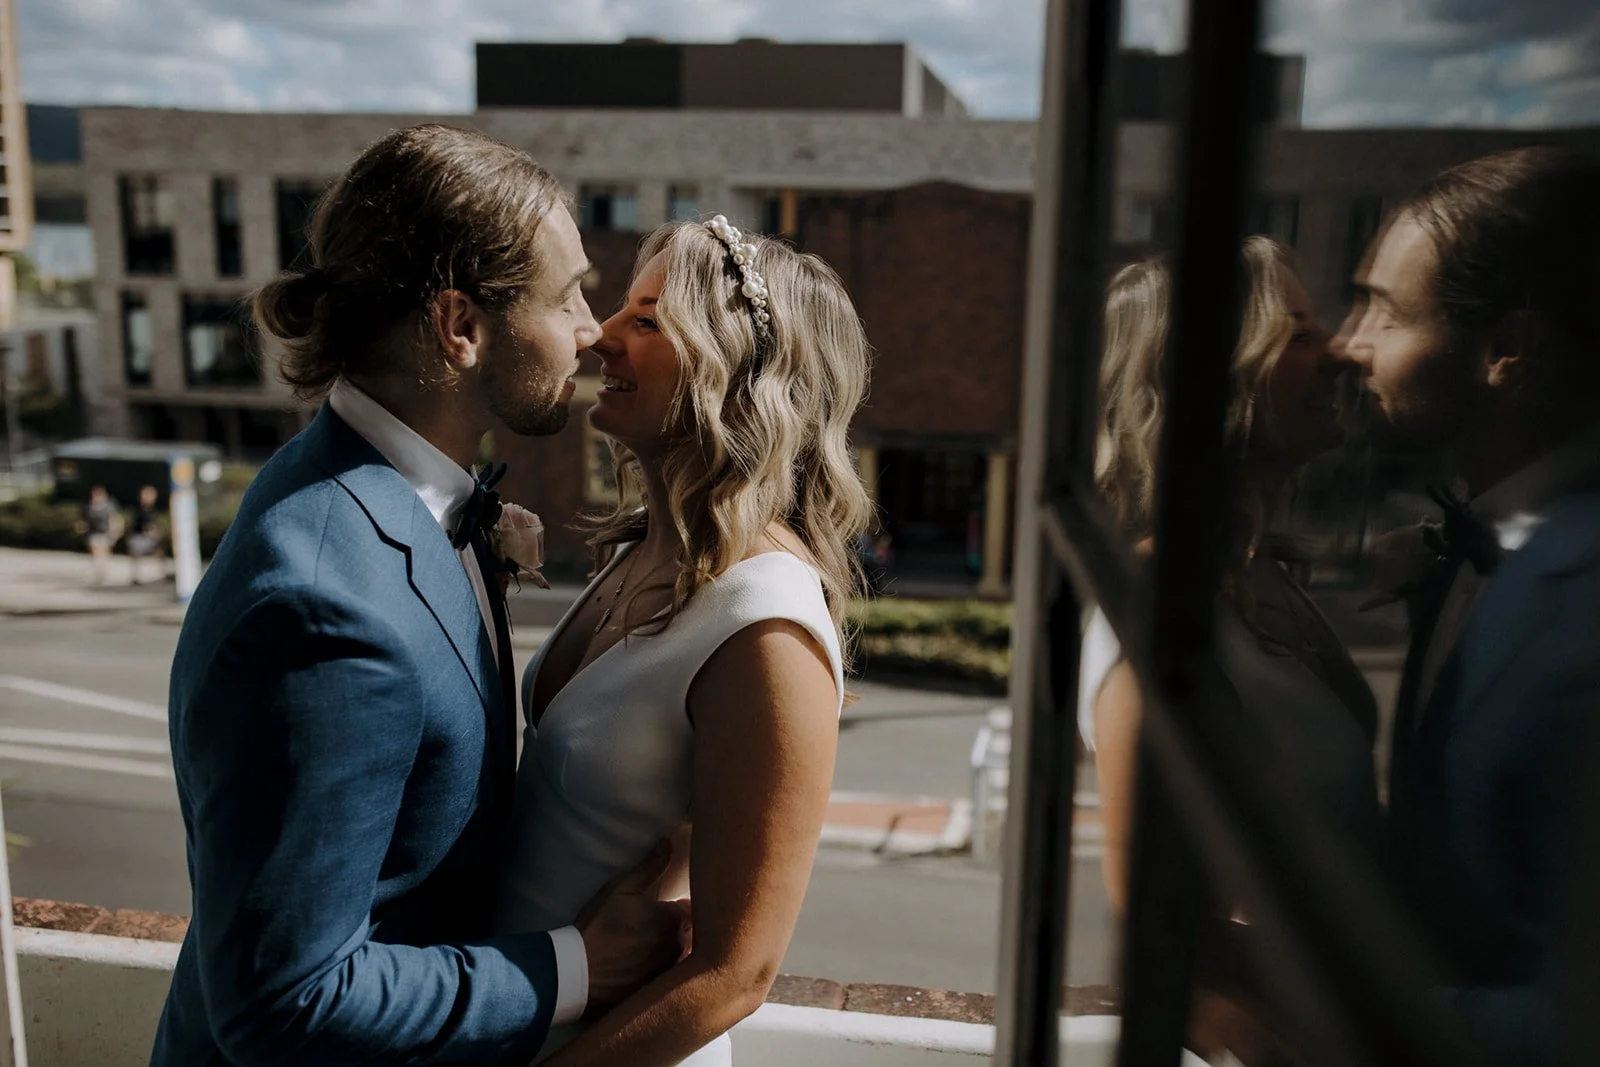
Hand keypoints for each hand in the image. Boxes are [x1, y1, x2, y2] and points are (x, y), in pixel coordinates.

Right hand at [575, 840, 691, 1009]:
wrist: (577, 972)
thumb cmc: (598, 926)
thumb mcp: (620, 889)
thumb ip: (650, 867)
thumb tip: (668, 843)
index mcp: (673, 918)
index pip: (691, 907)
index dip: (680, 905)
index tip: (668, 905)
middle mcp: (678, 944)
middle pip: (689, 932)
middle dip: (678, 927)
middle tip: (651, 926)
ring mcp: (669, 969)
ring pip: (679, 954)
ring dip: (669, 949)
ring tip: (643, 947)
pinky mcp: (657, 988)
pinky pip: (666, 976)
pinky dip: (658, 970)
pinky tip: (638, 967)